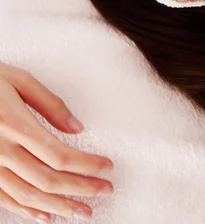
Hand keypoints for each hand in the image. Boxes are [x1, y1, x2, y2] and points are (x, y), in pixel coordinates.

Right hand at [0, 63, 113, 221]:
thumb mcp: (20, 80)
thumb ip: (50, 104)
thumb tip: (78, 127)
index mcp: (16, 125)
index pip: (59, 155)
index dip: (86, 165)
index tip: (107, 167)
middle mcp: (2, 151)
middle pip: (49, 179)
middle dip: (81, 187)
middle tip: (105, 189)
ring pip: (30, 195)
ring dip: (60, 206)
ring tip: (84, 211)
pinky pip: (6, 200)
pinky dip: (28, 211)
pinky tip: (48, 215)